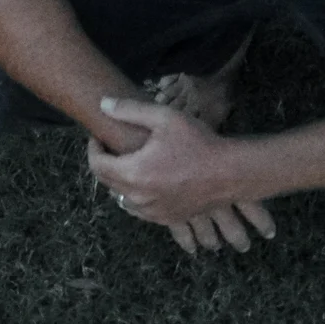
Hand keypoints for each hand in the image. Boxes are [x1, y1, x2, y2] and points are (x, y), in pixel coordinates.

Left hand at [87, 97, 276, 252]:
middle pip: (106, 182)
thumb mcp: (165, 118)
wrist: (230, 173)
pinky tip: (148, 182)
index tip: (99, 137)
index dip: (93, 148)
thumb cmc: (199, 142)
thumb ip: (129, 110)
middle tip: (113, 147)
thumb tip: (102, 104)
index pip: (96, 164)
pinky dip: (137, 196)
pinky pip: (140, 210)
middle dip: (105, 163)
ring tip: (131, 163)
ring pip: (122, 197)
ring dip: (120, 181)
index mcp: (133, 172)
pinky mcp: (166, 219)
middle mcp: (138, 197)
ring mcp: (152, 212)